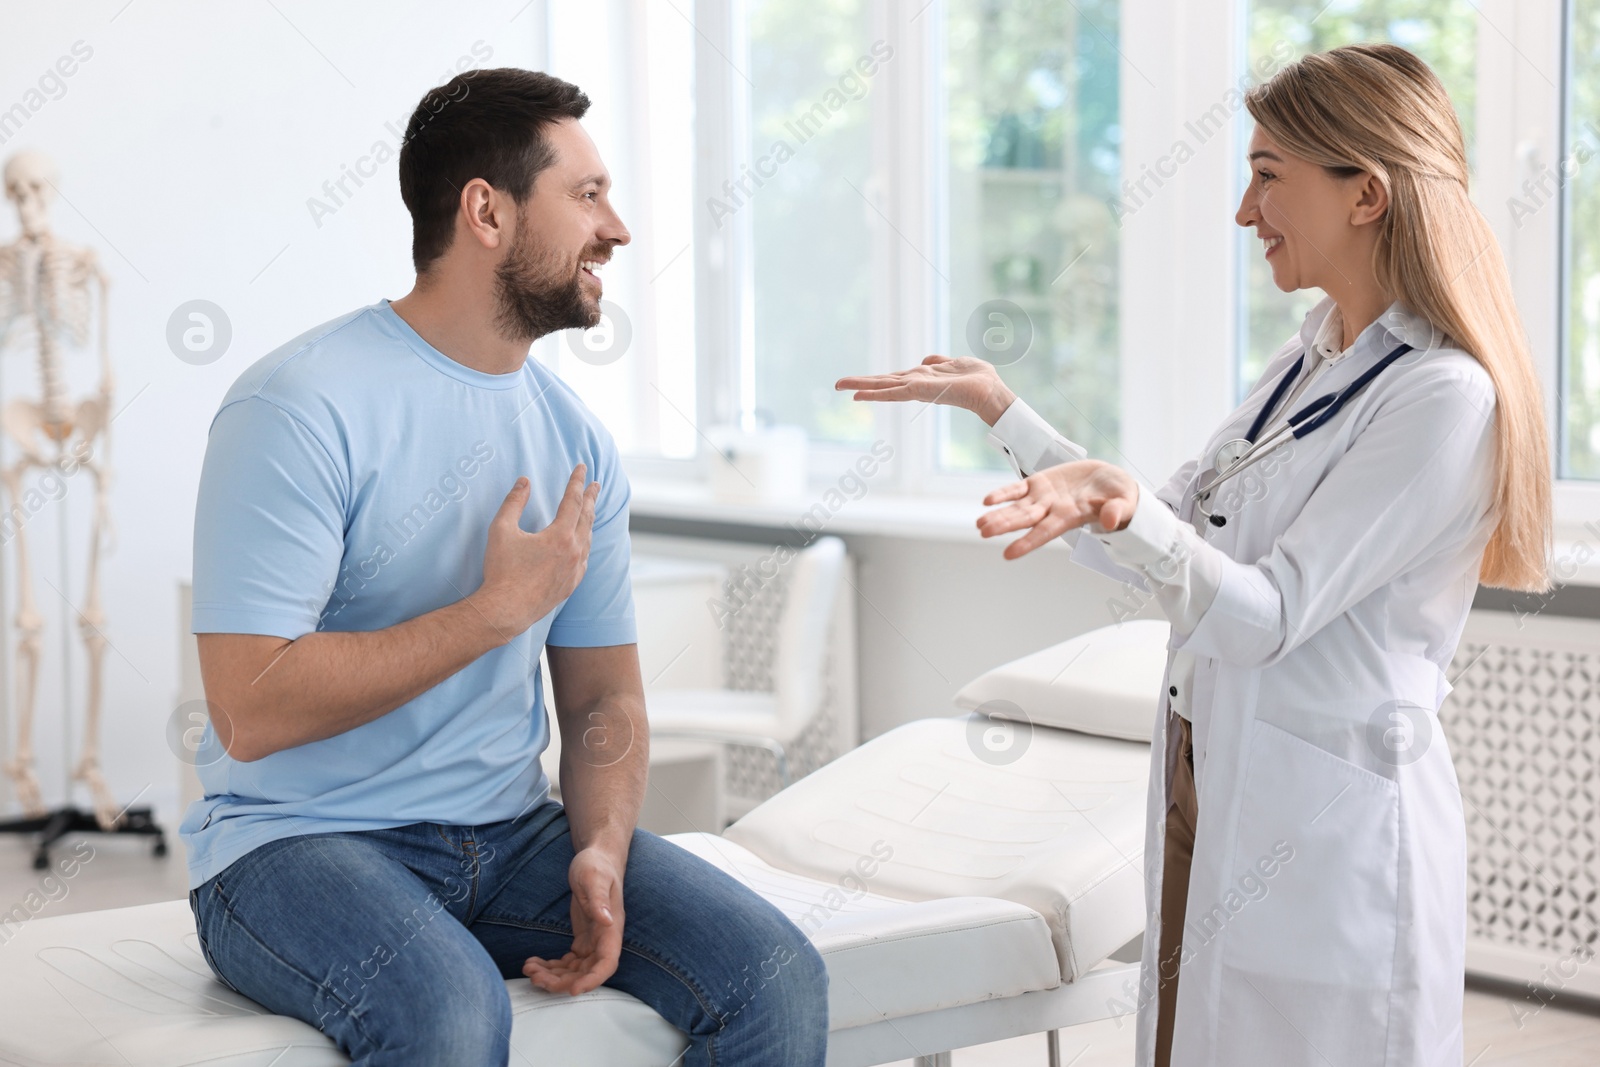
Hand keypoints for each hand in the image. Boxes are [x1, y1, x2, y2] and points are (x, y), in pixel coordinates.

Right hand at [472, 465, 598, 636]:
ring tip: (590, 510)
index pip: (573, 500)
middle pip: (587, 517)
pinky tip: (583, 544)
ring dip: (589, 521)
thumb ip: (514, 502)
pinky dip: (585, 545)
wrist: (506, 610)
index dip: (577, 481)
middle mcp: (574, 552)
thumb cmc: (501, 571)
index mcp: (560, 536)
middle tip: (595, 484)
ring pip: (588, 539)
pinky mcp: (571, 585)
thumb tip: (524, 481)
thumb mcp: (501, 530)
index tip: (582, 467)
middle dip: (591, 498)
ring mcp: (575, 570)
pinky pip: (584, 559)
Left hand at [522, 847, 624, 995]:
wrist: (596, 858)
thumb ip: (599, 899)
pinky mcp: (582, 940)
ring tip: (530, 970)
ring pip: (575, 970)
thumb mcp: (594, 878)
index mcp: (611, 928)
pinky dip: (551, 967)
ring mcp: (593, 941)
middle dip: (563, 981)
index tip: (574, 990)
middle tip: (537, 978)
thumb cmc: (596, 865)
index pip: (607, 962)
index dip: (593, 980)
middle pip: (587, 972)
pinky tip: (534, 963)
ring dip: (553, 976)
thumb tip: (606, 920)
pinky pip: (568, 962)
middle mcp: (604, 939)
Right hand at [835, 355, 1017, 425]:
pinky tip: (862, 395)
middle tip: (837, 384)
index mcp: (922, 378)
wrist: (991, 391)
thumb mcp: (955, 363)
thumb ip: (939, 361)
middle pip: (883, 383)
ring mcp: (918, 389)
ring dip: (863, 387)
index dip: (874, 381)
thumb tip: (926, 360)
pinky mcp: (922, 391)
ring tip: (843, 387)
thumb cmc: (977, 379)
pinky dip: (878, 394)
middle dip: (860, 384)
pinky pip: (896, 392)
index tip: (855, 383)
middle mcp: (916, 384)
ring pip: (885, 387)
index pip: (892, 379)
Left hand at [977, 460, 1139, 558]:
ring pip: (1017, 507)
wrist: (1110, 480)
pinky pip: (1018, 488)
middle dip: (1004, 525)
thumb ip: (1117, 511)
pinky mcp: (1040, 482)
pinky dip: (1003, 493)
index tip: (1008, 554)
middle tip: (983, 532)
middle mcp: (1052, 510)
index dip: (1027, 542)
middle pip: (1024, 519)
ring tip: (979, 523)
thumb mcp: (1124, 502)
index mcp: (1070, 517)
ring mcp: (1044, 497)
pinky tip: (987, 501)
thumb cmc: (1119, 496)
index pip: (1045, 532)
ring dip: (998, 514)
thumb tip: (1111, 521)